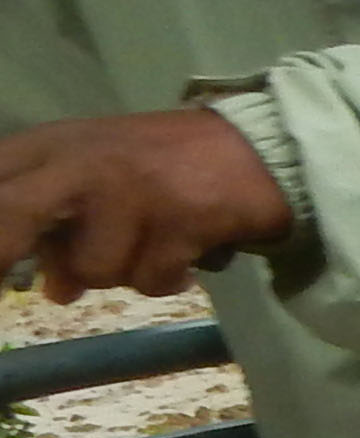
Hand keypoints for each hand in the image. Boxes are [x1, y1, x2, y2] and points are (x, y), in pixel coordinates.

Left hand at [0, 109, 296, 301]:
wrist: (255, 149)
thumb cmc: (163, 166)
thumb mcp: (95, 183)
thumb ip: (63, 231)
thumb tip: (55, 290)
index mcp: (48, 147)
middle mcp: (77, 161)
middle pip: (7, 212)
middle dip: (3, 252)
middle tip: (42, 286)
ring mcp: (126, 188)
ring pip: (93, 268)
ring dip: (125, 273)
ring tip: (151, 247)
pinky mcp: (175, 217)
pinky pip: (150, 279)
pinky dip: (167, 278)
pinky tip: (184, 255)